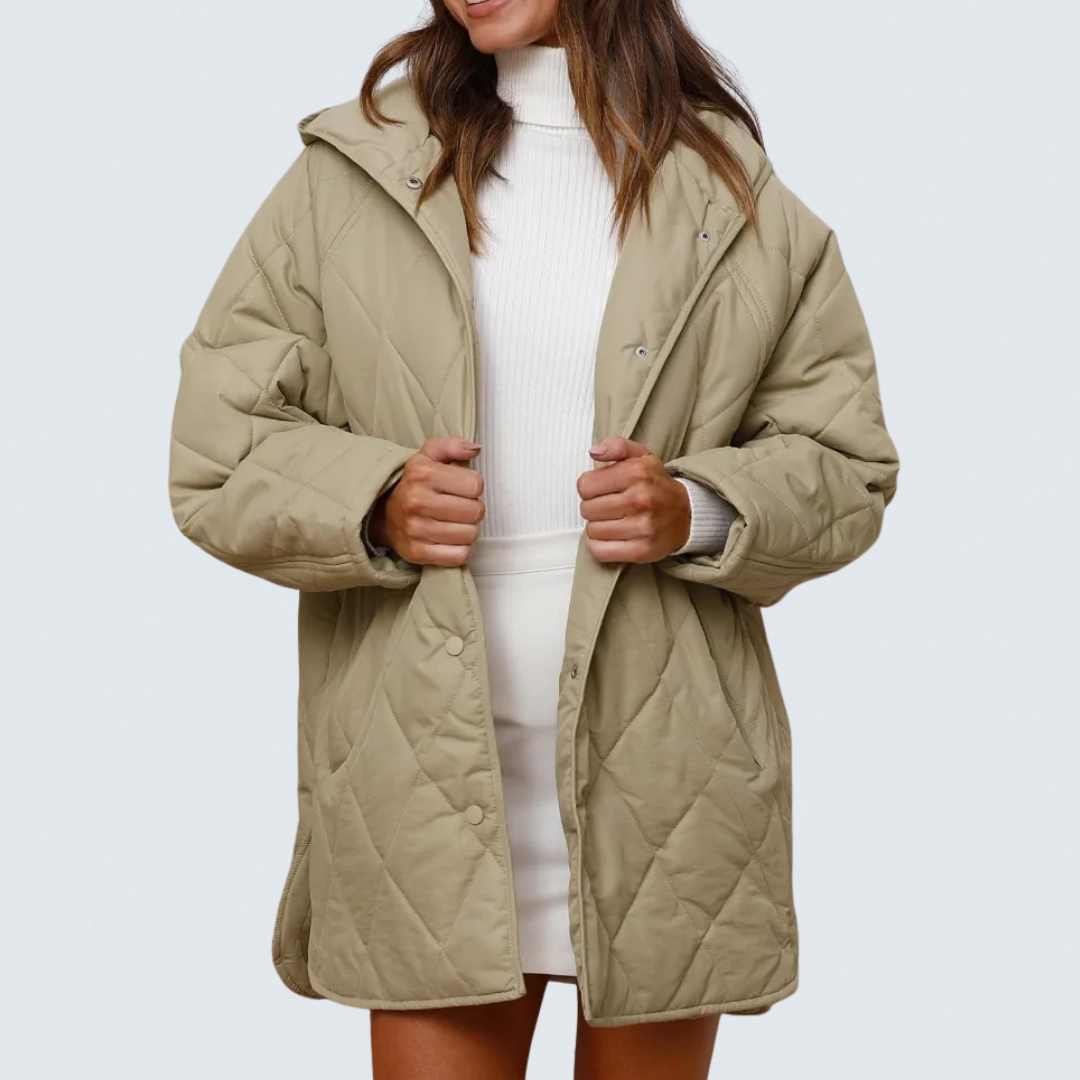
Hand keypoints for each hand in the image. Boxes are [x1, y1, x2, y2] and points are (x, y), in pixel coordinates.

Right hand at [368, 436, 484, 566]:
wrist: (383, 512)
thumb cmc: (415, 484)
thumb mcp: (428, 456)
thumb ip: (453, 446)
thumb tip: (475, 449)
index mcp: (423, 474)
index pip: (476, 485)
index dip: (473, 487)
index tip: (461, 488)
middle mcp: (417, 501)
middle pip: (476, 511)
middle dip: (472, 509)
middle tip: (459, 507)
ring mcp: (416, 529)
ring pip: (470, 534)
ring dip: (467, 530)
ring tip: (453, 522)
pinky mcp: (417, 553)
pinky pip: (459, 556)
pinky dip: (459, 549)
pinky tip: (449, 539)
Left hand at [577, 437, 690, 562]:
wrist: (688, 513)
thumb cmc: (657, 485)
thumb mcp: (641, 456)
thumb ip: (616, 446)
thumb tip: (595, 452)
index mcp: (637, 473)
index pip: (585, 485)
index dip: (589, 487)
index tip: (600, 489)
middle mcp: (640, 499)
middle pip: (587, 509)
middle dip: (593, 507)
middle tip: (609, 505)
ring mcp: (642, 527)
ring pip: (592, 531)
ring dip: (598, 527)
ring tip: (614, 520)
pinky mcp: (642, 550)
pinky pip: (600, 551)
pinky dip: (600, 545)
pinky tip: (612, 536)